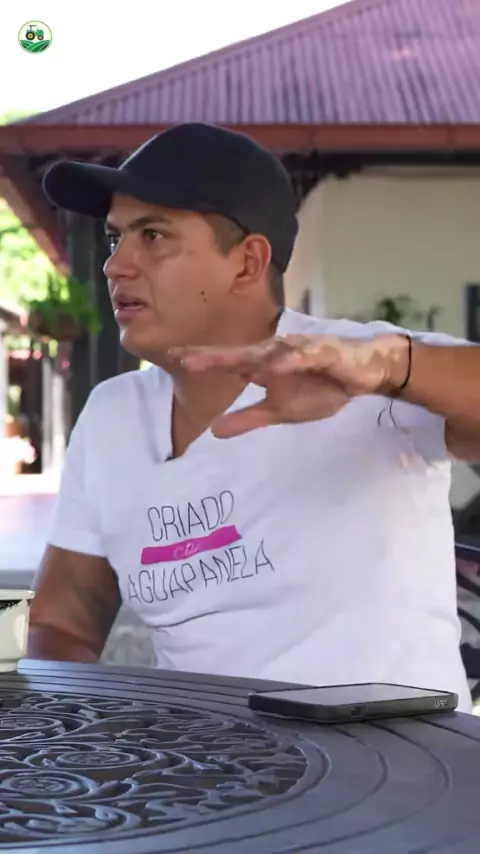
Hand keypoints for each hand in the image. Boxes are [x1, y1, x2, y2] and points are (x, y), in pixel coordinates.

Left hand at [170, 333, 407, 437]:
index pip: (228, 362)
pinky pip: (309, 355)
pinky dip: (295, 358)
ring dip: (250, 356)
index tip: (172, 356)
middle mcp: (276, 353)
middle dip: (214, 356)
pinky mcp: (326, 353)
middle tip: (185, 358)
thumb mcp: (279, 411)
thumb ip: (247, 419)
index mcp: (263, 366)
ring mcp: (301, 350)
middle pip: (241, 354)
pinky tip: (283, 363)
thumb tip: (213, 431)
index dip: (202, 360)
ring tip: (225, 363)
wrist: (362, 375)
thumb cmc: (319, 386)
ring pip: (272, 352)